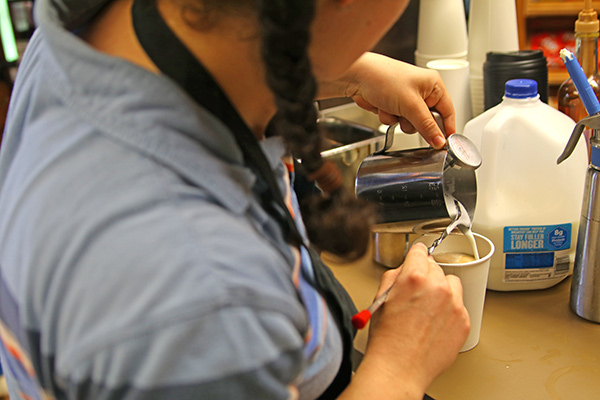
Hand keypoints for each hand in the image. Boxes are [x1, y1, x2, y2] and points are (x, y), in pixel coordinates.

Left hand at [320, 52, 455, 149]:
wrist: (357, 78)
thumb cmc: (383, 78)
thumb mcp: (411, 105)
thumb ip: (427, 126)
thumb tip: (439, 140)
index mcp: (433, 85)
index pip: (448, 112)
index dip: (446, 129)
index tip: (445, 144)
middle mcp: (422, 91)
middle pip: (428, 121)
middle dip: (415, 123)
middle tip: (407, 116)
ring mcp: (407, 99)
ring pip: (411, 124)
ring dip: (400, 121)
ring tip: (393, 109)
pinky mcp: (394, 106)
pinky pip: (397, 122)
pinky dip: (389, 119)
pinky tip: (383, 108)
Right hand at [344, 242, 469, 398]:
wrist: (400, 368)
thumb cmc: (387, 339)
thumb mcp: (380, 298)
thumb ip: (394, 276)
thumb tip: (404, 270)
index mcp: (413, 277)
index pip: (420, 251)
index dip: (415, 255)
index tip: (417, 257)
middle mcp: (437, 287)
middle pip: (435, 266)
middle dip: (425, 275)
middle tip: (415, 291)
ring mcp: (454, 304)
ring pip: (451, 283)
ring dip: (441, 289)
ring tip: (427, 307)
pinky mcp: (463, 321)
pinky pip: (459, 304)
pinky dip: (449, 309)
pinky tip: (434, 322)